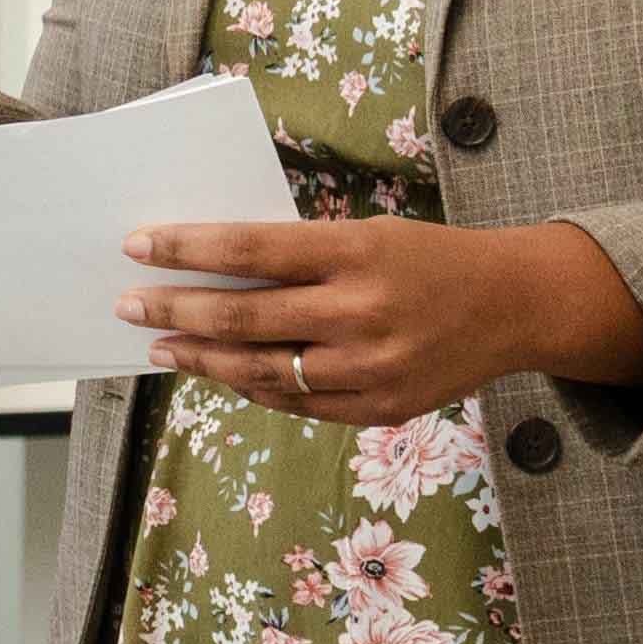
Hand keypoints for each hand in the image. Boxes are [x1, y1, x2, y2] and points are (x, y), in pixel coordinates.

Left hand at [113, 215, 642, 428]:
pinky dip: (251, 386)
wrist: (515, 306)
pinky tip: (220, 370)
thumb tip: (211, 270)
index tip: (138, 245)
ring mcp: (370, 368)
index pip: (250, 248)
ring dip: (200, 356)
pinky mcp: (379, 409)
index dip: (186, 249)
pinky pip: (296, 402)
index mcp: (356, 252)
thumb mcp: (367, 234)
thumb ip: (300, 257)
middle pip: (243, 315)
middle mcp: (361, 312)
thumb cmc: (428, 259)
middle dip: (174, 308)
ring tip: (160, 342)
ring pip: (260, 370)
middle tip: (127, 302)